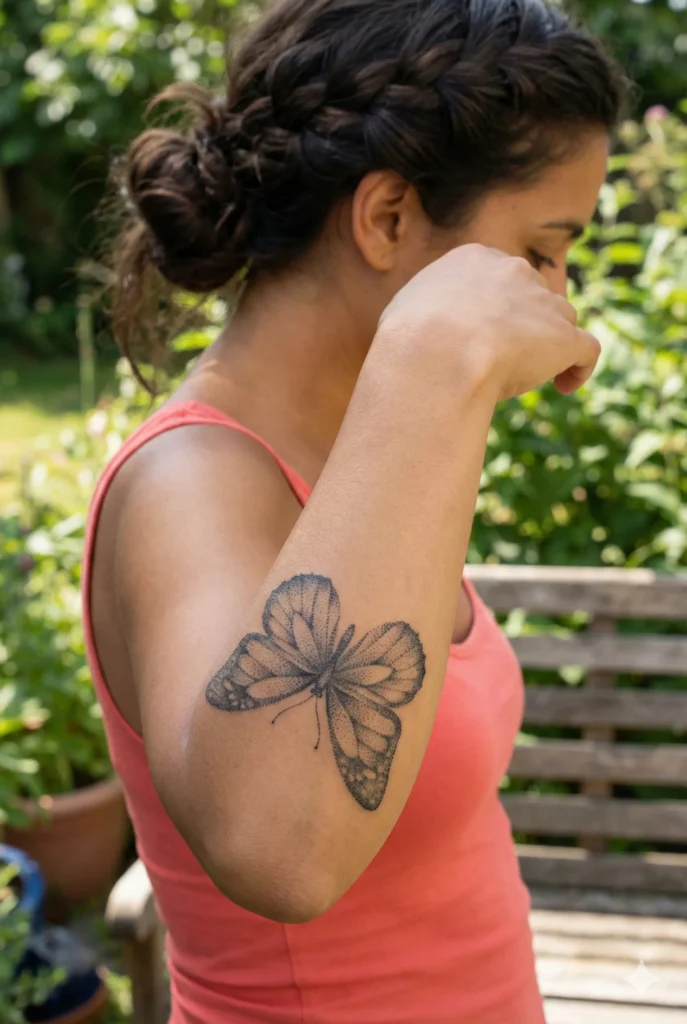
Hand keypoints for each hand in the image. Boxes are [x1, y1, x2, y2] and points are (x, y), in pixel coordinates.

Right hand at [378, 244, 599, 401]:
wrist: (436, 353)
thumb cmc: (409, 339)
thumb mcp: (404, 311)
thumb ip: (424, 312)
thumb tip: (420, 331)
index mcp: (474, 259)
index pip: (498, 278)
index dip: (496, 308)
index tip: (484, 336)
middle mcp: (515, 272)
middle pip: (533, 295)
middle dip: (525, 324)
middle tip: (505, 360)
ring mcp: (543, 304)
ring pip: (561, 320)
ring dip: (550, 346)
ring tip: (531, 378)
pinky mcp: (564, 338)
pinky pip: (587, 350)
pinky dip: (579, 368)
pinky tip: (564, 387)